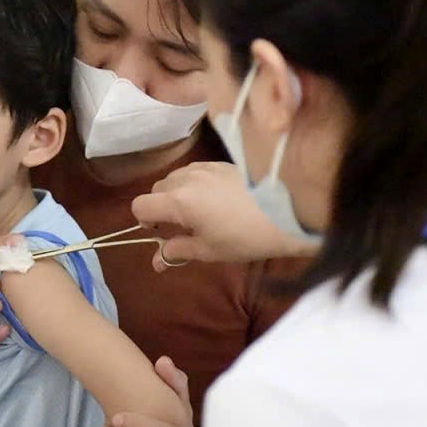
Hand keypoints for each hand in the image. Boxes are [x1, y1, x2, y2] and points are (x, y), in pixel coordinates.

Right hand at [132, 161, 314, 270]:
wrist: (286, 212)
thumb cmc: (244, 237)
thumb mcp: (208, 251)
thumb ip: (177, 251)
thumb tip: (155, 263)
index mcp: (178, 202)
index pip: (140, 205)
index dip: (144, 221)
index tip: (160, 232)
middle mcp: (185, 179)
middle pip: (156, 190)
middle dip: (162, 207)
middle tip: (182, 226)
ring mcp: (204, 167)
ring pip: (176, 178)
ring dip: (177, 193)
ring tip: (200, 211)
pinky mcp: (222, 163)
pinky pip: (196, 171)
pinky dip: (195, 183)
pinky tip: (216, 198)